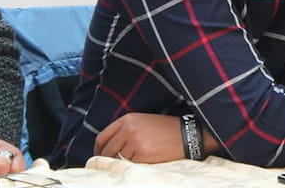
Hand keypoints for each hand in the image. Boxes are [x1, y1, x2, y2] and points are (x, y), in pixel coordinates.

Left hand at [94, 113, 219, 162]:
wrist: (187, 134)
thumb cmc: (165, 129)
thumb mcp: (143, 122)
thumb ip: (125, 130)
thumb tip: (108, 148)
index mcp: (127, 119)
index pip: (102, 137)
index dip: (98, 149)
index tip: (100, 156)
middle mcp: (128, 129)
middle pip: (107, 151)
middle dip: (109, 159)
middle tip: (116, 164)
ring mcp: (135, 142)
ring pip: (119, 160)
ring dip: (125, 162)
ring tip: (140, 157)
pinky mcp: (142, 155)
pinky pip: (130, 165)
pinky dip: (135, 165)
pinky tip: (146, 160)